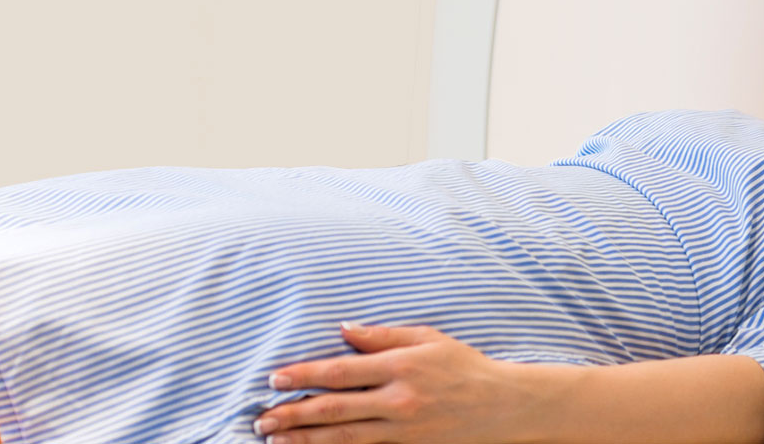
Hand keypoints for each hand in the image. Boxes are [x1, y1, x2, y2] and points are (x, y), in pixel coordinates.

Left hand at [254, 323, 549, 443]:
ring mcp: (403, 428)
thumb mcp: (428, 338)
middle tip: (262, 418)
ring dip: (305, 438)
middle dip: (293, 414)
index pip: (342, 372)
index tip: (275, 378)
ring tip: (274, 440)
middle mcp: (399, 399)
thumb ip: (383, 335)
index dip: (304, 376)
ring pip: (343, 436)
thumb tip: (343, 330)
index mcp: (401, 366)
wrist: (501, 405)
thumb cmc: (464, 366)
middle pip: (334, 408)